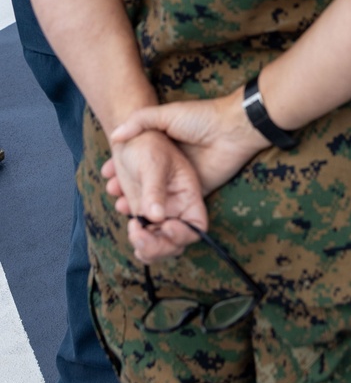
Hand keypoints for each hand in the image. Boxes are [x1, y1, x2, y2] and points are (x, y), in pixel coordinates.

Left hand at [101, 129, 207, 261]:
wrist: (129, 137)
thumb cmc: (147, 143)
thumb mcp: (152, 163)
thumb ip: (154, 191)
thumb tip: (155, 218)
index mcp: (188, 192)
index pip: (196, 224)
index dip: (184, 233)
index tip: (164, 226)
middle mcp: (177, 205)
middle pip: (175, 241)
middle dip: (157, 245)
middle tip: (137, 232)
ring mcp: (159, 210)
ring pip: (158, 242)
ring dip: (143, 243)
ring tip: (131, 227)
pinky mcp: (143, 211)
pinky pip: (142, 234)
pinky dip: (133, 233)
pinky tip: (121, 207)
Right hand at [107, 90, 266, 201]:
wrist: (233, 128)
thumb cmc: (202, 118)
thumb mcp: (167, 115)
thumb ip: (141, 121)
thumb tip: (115, 135)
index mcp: (163, 150)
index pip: (137, 165)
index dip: (121, 172)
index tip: (108, 176)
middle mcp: (171, 169)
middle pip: (144, 187)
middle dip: (126, 192)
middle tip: (113, 192)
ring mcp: (182, 185)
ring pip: (156, 203)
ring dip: (139, 209)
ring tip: (122, 205)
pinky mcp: (194, 197)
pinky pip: (175, 214)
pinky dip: (159, 219)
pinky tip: (144, 217)